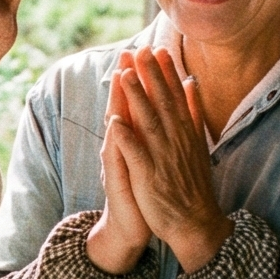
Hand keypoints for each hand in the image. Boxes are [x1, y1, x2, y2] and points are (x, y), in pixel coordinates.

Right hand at [86, 68, 151, 273]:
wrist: (129, 227)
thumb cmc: (145, 192)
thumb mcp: (150, 158)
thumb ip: (152, 132)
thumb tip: (164, 104)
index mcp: (134, 140)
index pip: (138, 104)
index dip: (142, 78)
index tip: (146, 51)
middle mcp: (122, 147)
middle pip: (123, 108)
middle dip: (127, 81)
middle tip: (129, 53)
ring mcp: (117, 163)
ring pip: (116, 127)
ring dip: (117, 102)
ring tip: (120, 78)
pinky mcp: (117, 181)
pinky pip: (115, 158)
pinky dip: (115, 140)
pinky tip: (114, 123)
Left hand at [108, 47, 231, 272]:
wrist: (195, 223)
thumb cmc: (192, 183)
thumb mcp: (198, 143)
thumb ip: (194, 112)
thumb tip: (192, 83)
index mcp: (186, 132)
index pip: (174, 97)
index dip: (165, 73)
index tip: (156, 49)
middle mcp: (176, 141)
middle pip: (161, 103)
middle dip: (150, 76)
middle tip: (139, 50)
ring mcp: (163, 158)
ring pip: (148, 123)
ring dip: (136, 99)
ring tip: (124, 74)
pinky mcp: (150, 177)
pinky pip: (136, 155)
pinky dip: (126, 138)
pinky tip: (115, 121)